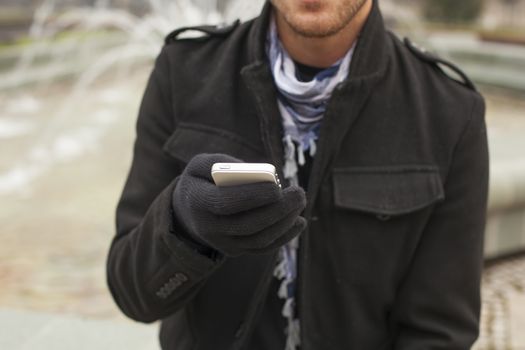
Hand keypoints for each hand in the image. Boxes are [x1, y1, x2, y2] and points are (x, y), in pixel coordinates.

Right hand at [172, 153, 306, 256]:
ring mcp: (222, 243)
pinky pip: (261, 249)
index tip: (277, 187)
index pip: (226, 202)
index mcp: (198, 202)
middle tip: (299, 193)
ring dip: (284, 223)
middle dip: (277, 210)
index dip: (252, 196)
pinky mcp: (234, 251)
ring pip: (258, 239)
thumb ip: (223, 163)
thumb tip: (253, 172)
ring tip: (300, 204)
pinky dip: (283, 237)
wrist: (188, 211)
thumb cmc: (202, 180)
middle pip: (247, 224)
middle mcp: (208, 228)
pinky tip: (299, 222)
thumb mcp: (202, 164)